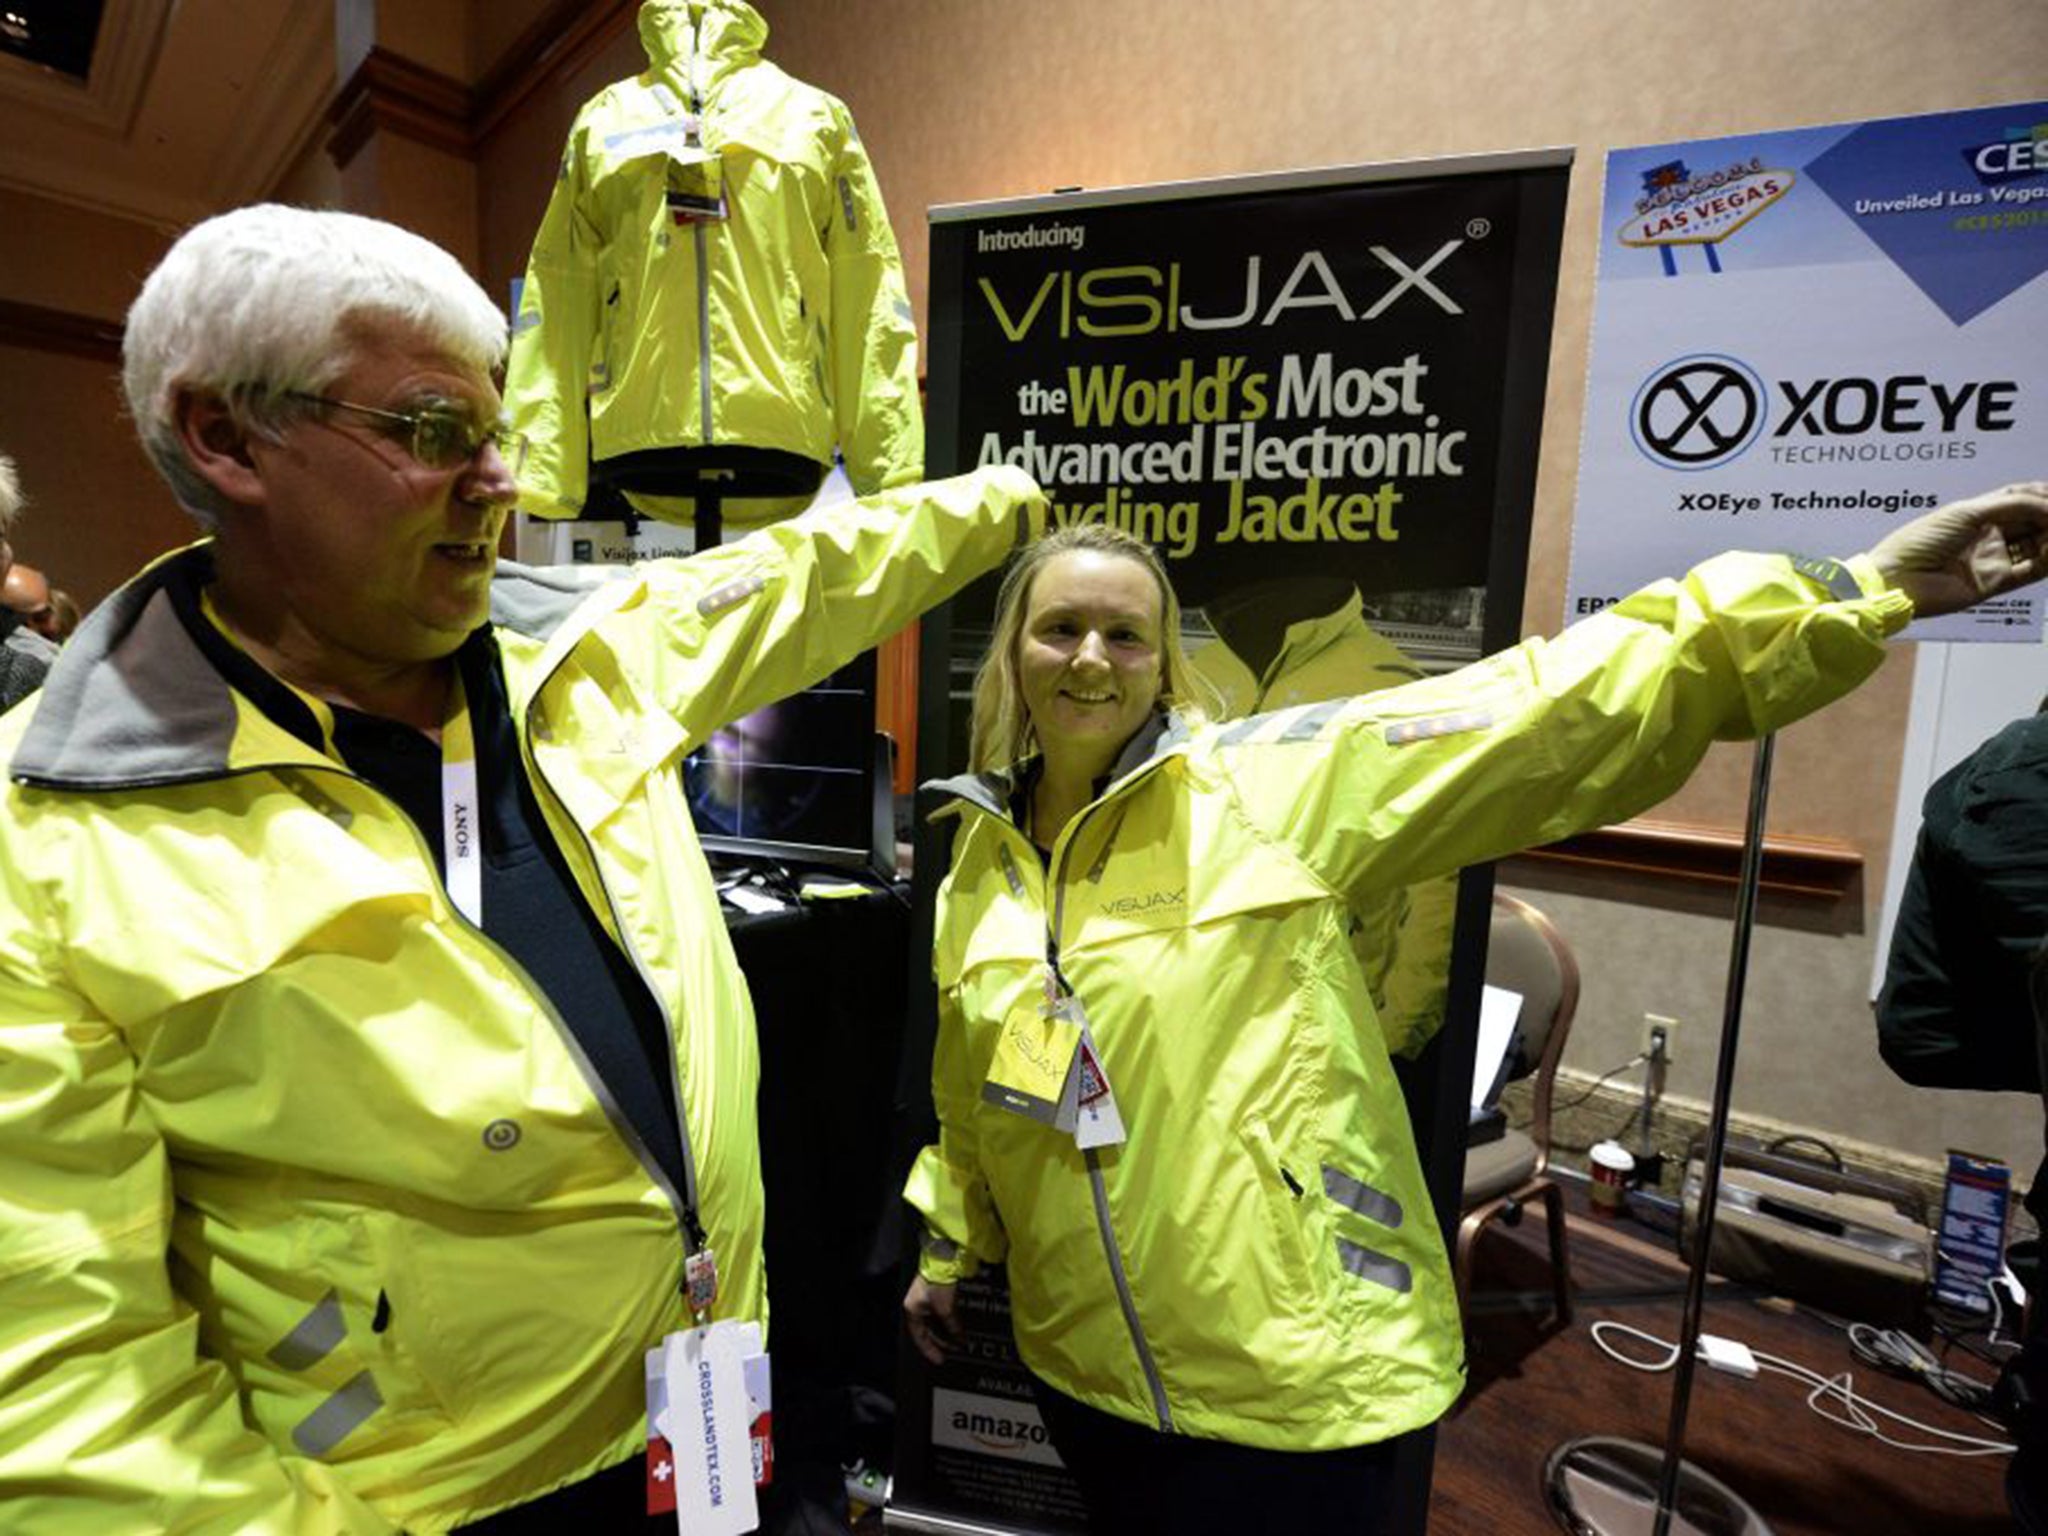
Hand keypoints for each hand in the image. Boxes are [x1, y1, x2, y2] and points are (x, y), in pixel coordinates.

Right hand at [903, 1274, 962, 1365]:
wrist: (944, 1259)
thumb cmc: (938, 1283)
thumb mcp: (945, 1308)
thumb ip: (951, 1325)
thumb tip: (959, 1339)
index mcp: (912, 1310)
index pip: (919, 1336)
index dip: (929, 1349)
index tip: (939, 1359)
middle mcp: (917, 1305)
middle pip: (927, 1330)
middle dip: (940, 1341)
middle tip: (952, 1351)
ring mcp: (926, 1298)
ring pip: (935, 1322)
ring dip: (946, 1331)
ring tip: (957, 1341)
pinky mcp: (935, 1293)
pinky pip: (941, 1313)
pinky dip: (949, 1321)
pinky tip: (958, 1327)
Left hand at [1864, 482, 2047, 617]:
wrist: (1897, 579)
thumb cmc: (1919, 541)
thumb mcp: (1966, 512)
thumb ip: (2011, 505)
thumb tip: (2047, 504)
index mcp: (1977, 513)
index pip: (2020, 499)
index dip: (2042, 495)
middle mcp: (1988, 535)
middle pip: (2033, 521)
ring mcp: (1993, 559)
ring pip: (2037, 545)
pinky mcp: (1996, 582)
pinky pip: (2032, 570)